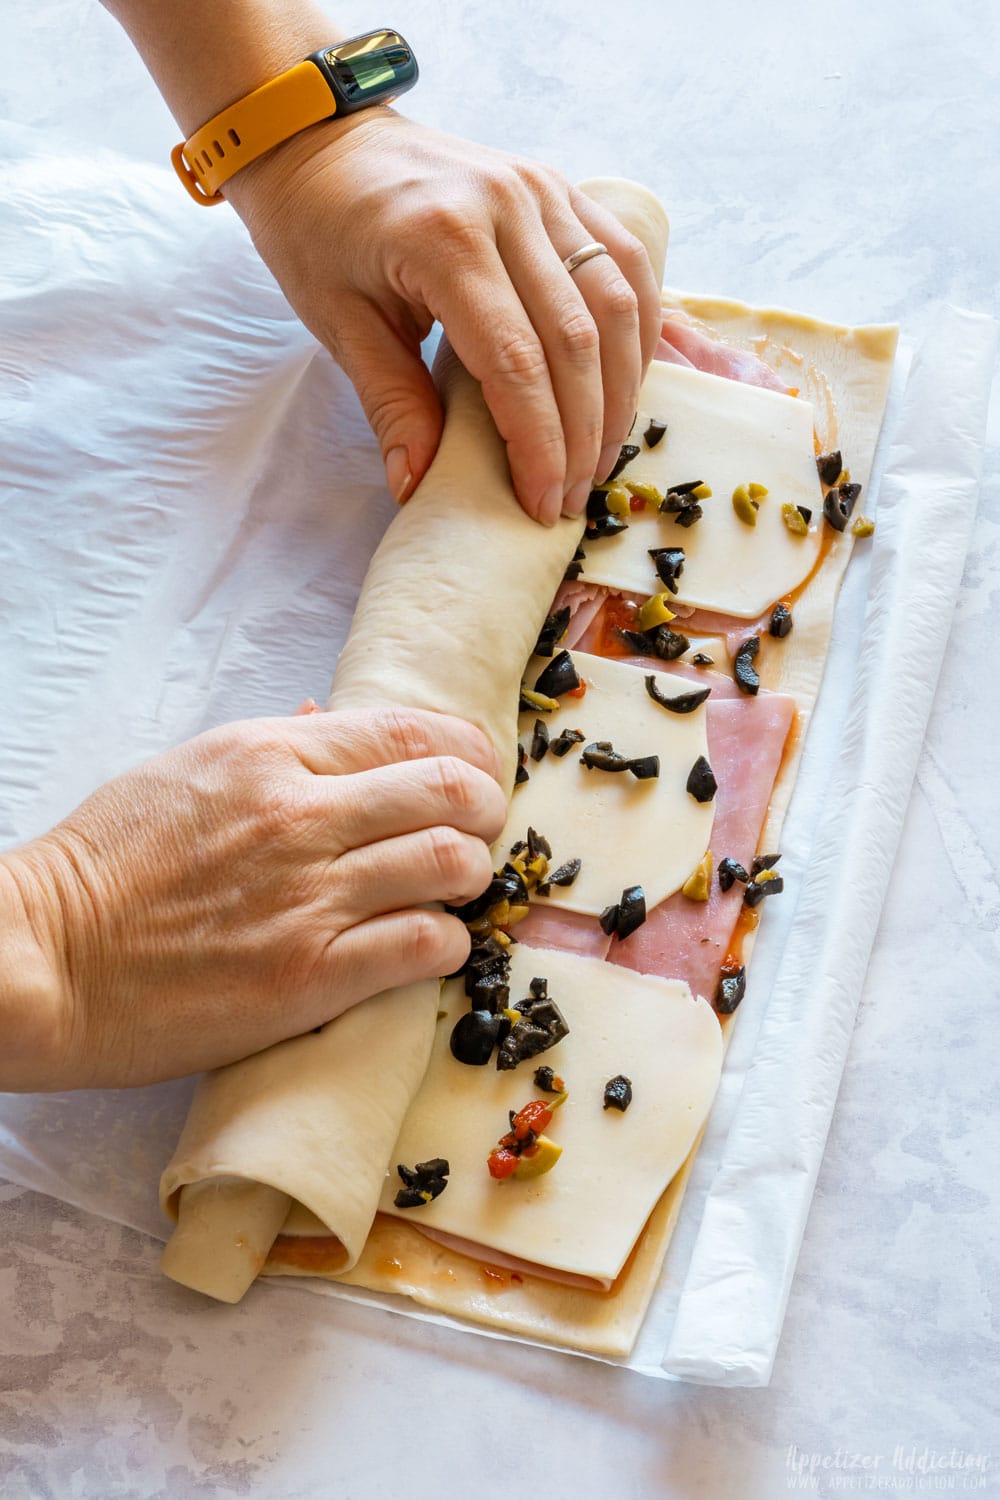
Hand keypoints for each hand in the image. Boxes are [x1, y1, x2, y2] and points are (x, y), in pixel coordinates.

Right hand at [2, 707, 505, 1089]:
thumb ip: (271, 747)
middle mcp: (301, 816)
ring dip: (470, 877)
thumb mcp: (184, 769)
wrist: (44, 960)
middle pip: (453, 790)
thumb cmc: (105, 866)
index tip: (474, 775)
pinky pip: (424, 945)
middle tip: (478, 832)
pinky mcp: (309, 977)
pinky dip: (445, 943)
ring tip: (451, 891)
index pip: (413, 731)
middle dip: (486, 809)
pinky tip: (426, 944)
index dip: (467, 753)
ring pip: (453, 864)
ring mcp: (309, 898)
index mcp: (270, 755)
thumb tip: (329, 718)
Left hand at [225, 110, 662, 524]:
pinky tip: (624, 385)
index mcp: (444, 239)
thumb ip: (391, 403)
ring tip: (602, 452)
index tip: (543, 502)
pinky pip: (623, 262)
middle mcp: (506, 205)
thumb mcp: (340, 324)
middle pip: (576, 339)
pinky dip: (637, 329)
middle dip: (583, 431)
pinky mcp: (559, 188)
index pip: (516, 362)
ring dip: (620, 389)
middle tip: (575, 495)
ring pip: (616, 301)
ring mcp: (542, 189)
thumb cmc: (320, 232)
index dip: (538, 443)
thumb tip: (419, 486)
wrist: (324, 142)